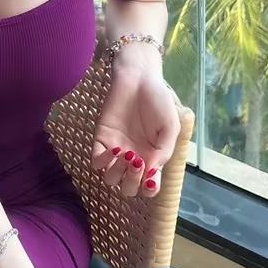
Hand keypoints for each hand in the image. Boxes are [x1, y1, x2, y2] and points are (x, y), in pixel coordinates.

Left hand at [90, 71, 191, 199]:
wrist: (139, 78)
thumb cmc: (158, 100)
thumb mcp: (171, 126)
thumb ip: (164, 150)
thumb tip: (151, 173)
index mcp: (152, 158)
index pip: (149, 187)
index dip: (149, 189)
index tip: (151, 177)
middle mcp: (134, 158)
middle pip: (128, 188)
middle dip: (132, 182)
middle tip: (137, 161)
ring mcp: (116, 150)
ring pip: (110, 179)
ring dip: (118, 174)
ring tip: (126, 155)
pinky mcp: (101, 139)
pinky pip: (96, 162)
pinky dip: (104, 162)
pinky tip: (114, 149)